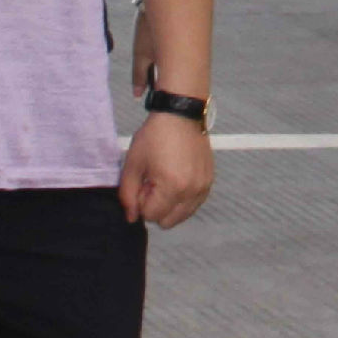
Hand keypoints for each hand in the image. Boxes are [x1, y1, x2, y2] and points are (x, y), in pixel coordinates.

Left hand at [118, 109, 212, 228]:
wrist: (180, 115)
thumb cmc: (154, 137)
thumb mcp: (133, 164)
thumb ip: (128, 194)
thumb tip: (132, 218)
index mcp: (172, 187)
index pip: (151, 216)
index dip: (141, 201)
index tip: (143, 182)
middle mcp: (191, 192)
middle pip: (168, 222)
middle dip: (156, 207)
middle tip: (153, 183)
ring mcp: (203, 188)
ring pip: (182, 216)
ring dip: (170, 205)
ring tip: (166, 180)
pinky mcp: (209, 182)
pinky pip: (193, 205)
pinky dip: (183, 199)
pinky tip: (177, 179)